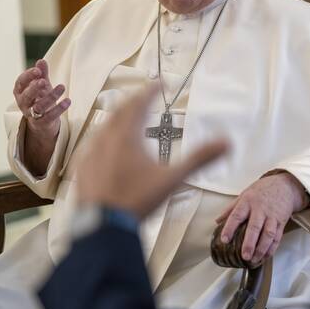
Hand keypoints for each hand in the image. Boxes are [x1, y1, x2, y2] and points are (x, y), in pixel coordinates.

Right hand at [13, 59, 69, 137]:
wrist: (43, 122)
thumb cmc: (40, 99)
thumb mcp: (42, 85)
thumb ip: (42, 74)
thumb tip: (41, 61)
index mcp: (20, 92)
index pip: (20, 82)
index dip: (28, 76)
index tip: (38, 70)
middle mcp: (23, 103)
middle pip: (26, 96)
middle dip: (34, 88)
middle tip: (43, 81)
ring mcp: (32, 114)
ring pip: (39, 106)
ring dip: (50, 97)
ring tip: (62, 87)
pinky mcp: (42, 123)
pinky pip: (50, 116)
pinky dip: (59, 109)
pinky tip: (68, 101)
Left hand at [76, 84, 227, 218]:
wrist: (102, 227)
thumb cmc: (138, 199)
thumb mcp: (173, 179)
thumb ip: (200, 159)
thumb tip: (227, 142)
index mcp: (127, 136)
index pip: (139, 103)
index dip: (151, 91)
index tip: (161, 82)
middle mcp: (105, 138)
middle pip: (120, 111)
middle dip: (134, 101)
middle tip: (145, 97)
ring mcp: (90, 153)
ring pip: (105, 126)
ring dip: (119, 118)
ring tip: (129, 119)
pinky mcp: (82, 168)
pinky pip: (94, 144)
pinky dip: (106, 137)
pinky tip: (109, 147)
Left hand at [217, 172, 307, 265]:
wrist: (284, 185)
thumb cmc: (262, 190)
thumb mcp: (244, 194)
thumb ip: (231, 208)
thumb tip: (217, 221)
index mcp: (248, 202)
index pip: (237, 215)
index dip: (230, 227)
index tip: (224, 239)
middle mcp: (260, 209)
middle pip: (255, 227)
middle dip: (249, 243)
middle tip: (244, 255)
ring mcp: (272, 216)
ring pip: (268, 234)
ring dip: (261, 248)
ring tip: (254, 259)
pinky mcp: (281, 222)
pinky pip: (277, 237)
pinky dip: (272, 248)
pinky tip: (265, 256)